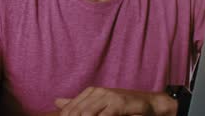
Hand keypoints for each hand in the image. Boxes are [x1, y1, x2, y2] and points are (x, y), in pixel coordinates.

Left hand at [55, 87, 176, 115]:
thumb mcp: (99, 103)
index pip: (71, 107)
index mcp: (91, 92)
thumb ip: (78, 103)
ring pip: (87, 113)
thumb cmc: (123, 105)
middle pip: (77, 111)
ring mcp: (108, 97)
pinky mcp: (118, 104)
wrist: (148, 104)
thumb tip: (56, 101)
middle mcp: (98, 92)